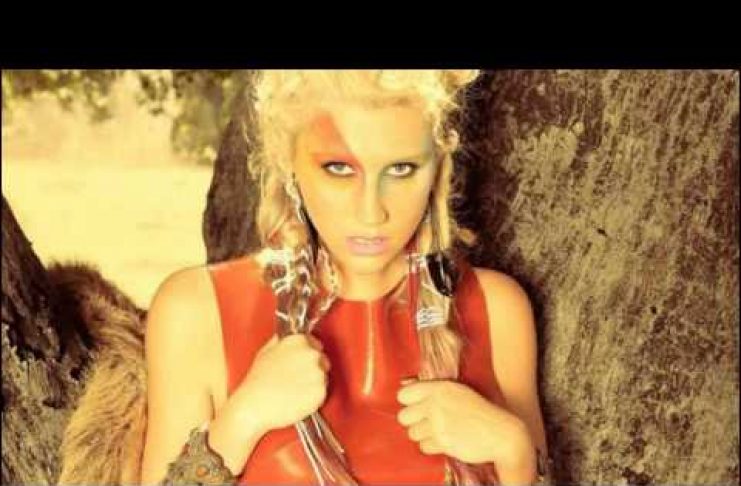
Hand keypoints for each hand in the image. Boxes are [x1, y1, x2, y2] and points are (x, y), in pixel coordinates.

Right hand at [234, 333, 330, 432]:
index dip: (307, 355)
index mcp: (299, 340)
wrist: (255, 405)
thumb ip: (281, 340)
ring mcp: (318, 373)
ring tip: (294, 389)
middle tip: (295, 378)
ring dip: (313, 383)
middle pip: (322, 360)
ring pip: (323, 377)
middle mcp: (311, 354)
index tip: (301, 362)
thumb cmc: (257, 381)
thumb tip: (286, 337)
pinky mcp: (321, 392)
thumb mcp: (266, 351)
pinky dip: (313, 397)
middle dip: (312, 368)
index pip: (315, 344)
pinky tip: (297, 398)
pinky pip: (322, 393)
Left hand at [397, 379, 532, 466]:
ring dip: (424, 435)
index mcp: (439, 388)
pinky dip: (432, 447)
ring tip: (440, 432)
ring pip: (412, 433)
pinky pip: (423, 447)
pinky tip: (446, 441)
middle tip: (428, 423)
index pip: (403, 394)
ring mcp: (438, 423)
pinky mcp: (442, 442)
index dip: (408, 403)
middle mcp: (436, 404)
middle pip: (403, 417)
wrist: (501, 433)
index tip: (417, 407)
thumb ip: (432, 388)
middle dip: (414, 422)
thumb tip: (404, 383)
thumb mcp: (458, 391)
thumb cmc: (479, 411)